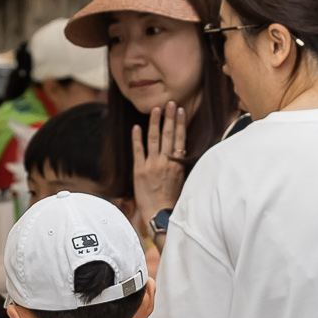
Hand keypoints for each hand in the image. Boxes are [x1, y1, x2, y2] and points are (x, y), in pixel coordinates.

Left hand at [132, 104, 186, 223]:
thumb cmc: (173, 199)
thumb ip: (180, 164)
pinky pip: (138, 150)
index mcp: (178, 164)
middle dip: (169, 117)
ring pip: (154, 139)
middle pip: (168, 134)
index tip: (181, 110)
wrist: (160, 214)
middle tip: (170, 103)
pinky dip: (137, 138)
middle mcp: (166, 161)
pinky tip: (136, 127)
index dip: (180, 123)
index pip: (180, 138)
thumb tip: (181, 150)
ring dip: (155, 122)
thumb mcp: (182, 179)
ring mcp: (152, 164)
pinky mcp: (139, 170)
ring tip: (156, 109)